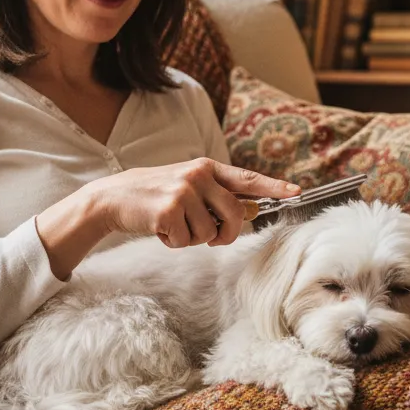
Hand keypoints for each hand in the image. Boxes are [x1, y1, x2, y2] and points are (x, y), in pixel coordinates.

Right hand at [92, 158, 300, 248]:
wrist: (113, 198)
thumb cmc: (154, 195)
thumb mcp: (188, 188)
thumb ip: (217, 197)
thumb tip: (251, 211)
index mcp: (206, 168)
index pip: (247, 179)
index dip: (274, 186)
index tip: (296, 191)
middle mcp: (198, 175)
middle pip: (235, 215)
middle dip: (226, 234)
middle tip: (211, 238)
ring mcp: (183, 191)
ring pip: (210, 233)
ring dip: (193, 239)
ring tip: (174, 225)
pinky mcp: (168, 210)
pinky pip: (187, 241)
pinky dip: (174, 242)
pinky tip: (160, 228)